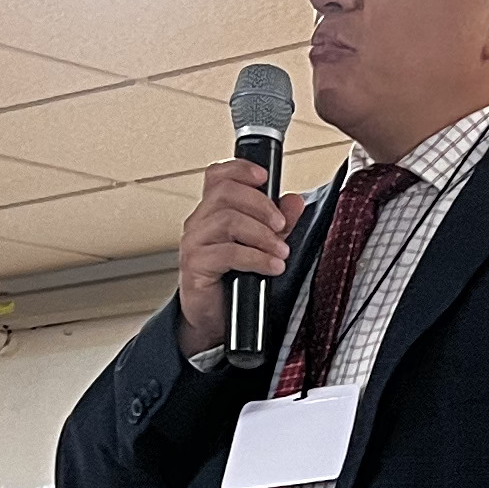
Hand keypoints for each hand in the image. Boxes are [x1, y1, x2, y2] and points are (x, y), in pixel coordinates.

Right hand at [179, 158, 292, 338]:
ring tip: (281, 252)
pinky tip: (273, 266)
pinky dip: (256, 258)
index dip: (240, 168)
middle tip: (282, 225)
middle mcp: (199, 222)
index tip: (265, 177)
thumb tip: (294, 201)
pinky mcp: (195, 266)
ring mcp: (194, 243)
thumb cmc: (234, 280)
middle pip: (226, 193)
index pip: (217, 175)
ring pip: (228, 220)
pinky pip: (228, 253)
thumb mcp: (263, 246)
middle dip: (262, 205)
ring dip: (262, 234)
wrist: (214, 319)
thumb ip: (278, 223)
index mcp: (212, 211)